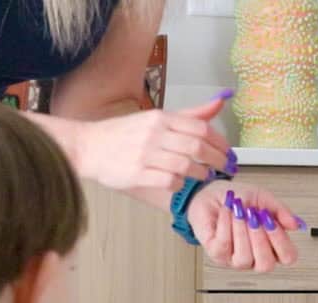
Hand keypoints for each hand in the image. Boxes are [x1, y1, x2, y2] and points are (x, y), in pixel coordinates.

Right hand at [74, 93, 235, 192]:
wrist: (88, 146)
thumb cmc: (123, 135)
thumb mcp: (156, 119)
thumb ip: (188, 115)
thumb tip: (219, 104)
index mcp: (161, 118)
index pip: (200, 127)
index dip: (220, 141)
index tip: (228, 152)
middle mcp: (154, 133)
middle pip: (197, 146)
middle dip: (218, 159)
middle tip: (225, 168)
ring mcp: (145, 154)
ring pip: (186, 165)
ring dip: (201, 173)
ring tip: (205, 176)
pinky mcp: (137, 173)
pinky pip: (169, 180)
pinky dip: (180, 183)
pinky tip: (181, 182)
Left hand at [188, 181, 305, 272]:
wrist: (212, 194)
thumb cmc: (238, 201)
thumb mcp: (264, 199)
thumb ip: (280, 211)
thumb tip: (295, 224)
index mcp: (271, 246)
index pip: (287, 257)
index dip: (281, 241)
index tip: (272, 220)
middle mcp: (254, 257)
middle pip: (266, 264)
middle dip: (260, 238)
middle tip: (255, 216)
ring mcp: (234, 258)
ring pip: (244, 258)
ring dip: (242, 230)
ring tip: (240, 211)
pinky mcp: (216, 253)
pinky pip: (224, 245)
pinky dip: (226, 224)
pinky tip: (228, 212)